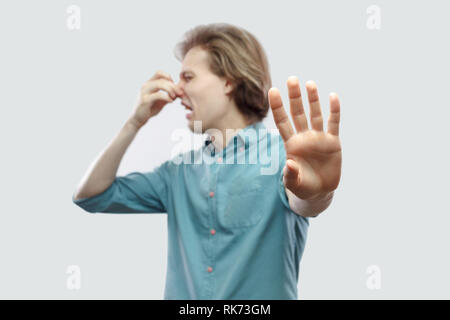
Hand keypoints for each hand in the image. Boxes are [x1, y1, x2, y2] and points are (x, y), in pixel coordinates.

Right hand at [130, 70, 181, 128]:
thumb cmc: (151, 108)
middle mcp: (146, 85)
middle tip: (180, 93)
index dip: (169, 77)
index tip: (174, 87)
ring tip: (174, 97)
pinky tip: (171, 101)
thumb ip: (169, 94)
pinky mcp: (145, 100)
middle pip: (162, 79)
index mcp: (149, 83)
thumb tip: (180, 91)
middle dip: (173, 85)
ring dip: (170, 89)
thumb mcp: (162, 100)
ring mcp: (144, 92)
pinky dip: (167, 97)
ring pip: (160, 84)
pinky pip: (158, 95)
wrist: (139, 118)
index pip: (159, 73)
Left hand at [268, 76, 341, 200]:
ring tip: (310, 83)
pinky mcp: (333, 142)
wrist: (320, 192)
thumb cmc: (303, 187)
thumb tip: (289, 164)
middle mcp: (304, 137)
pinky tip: (333, 97)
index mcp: (291, 144)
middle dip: (295, 97)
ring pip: (315, 114)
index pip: (282, 122)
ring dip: (313, 99)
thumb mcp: (294, 183)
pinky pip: (333, 123)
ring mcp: (318, 138)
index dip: (278, 107)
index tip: (273, 90)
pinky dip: (334, 110)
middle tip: (292, 79)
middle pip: (298, 113)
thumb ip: (290, 175)